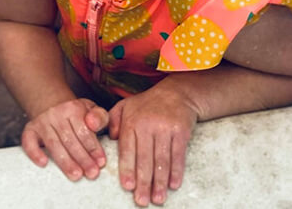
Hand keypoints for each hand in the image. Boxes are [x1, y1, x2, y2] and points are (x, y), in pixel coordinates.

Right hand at [21, 98, 108, 180]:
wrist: (54, 107)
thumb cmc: (77, 115)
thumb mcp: (92, 110)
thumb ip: (99, 117)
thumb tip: (93, 123)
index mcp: (73, 108)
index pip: (84, 131)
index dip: (93, 148)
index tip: (100, 162)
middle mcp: (55, 113)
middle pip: (69, 139)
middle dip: (82, 158)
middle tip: (91, 173)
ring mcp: (42, 122)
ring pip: (53, 144)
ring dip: (65, 161)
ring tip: (75, 175)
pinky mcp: (30, 129)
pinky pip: (29, 141)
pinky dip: (34, 152)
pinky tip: (43, 163)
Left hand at [108, 86, 198, 206]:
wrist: (177, 93)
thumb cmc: (147, 104)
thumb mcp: (124, 106)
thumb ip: (112, 121)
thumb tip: (110, 139)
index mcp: (131, 122)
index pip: (128, 149)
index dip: (127, 169)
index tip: (127, 186)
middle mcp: (147, 125)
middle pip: (144, 158)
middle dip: (143, 182)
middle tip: (142, 200)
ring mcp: (165, 128)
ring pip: (161, 160)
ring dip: (160, 182)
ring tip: (158, 198)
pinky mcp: (181, 131)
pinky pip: (178, 155)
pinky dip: (176, 171)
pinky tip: (173, 184)